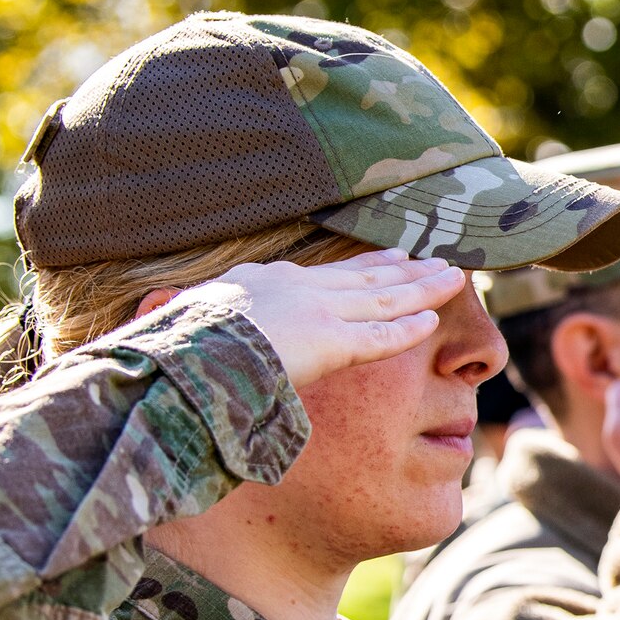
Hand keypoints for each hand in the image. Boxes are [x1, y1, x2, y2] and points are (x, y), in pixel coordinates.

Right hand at [180, 250, 465, 388]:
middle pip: (362, 275)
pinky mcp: (327, 342)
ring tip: (454, 278)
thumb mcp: (181, 322)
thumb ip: (199, 320)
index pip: (323, 273)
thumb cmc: (165, 351)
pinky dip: (407, 328)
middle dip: (403, 268)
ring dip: (420, 288)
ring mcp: (313, 313)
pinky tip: (433, 322)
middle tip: (435, 259)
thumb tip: (169, 314)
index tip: (390, 256)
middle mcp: (292, 288)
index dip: (360, 264)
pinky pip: (379, 336)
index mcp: (258, 282)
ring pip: (381, 297)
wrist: (170, 363)